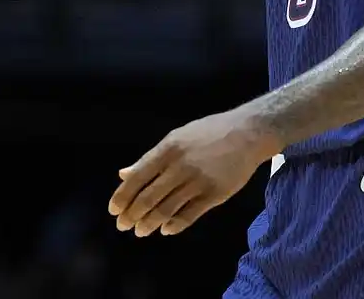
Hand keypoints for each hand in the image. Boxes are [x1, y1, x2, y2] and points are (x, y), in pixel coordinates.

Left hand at [108, 107, 281, 236]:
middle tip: (123, 226)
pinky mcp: (215, 194)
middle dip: (132, 215)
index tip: (114, 211)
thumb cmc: (211, 133)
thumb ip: (151, 158)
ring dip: (149, 224)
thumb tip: (124, 174)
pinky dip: (174, 225)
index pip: (137, 178)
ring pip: (166, 210)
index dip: (122, 197)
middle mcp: (181, 166)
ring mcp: (199, 181)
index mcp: (169, 149)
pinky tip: (166, 229)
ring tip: (141, 231)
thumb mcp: (178, 137)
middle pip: (148, 198)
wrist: (250, 133)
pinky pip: (189, 215)